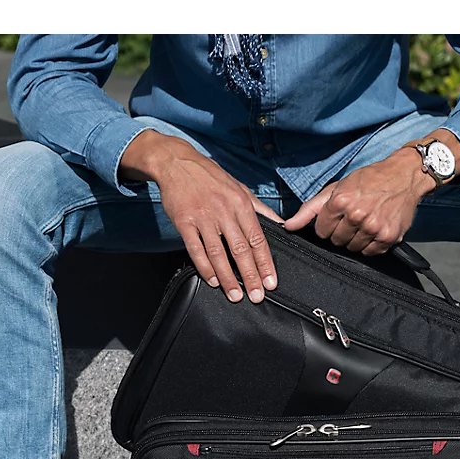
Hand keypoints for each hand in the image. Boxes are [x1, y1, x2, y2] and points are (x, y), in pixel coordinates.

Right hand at [120, 130, 280, 301]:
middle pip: (240, 250)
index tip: (271, 282)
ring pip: (218, 253)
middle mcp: (224, 211)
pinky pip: (195, 249)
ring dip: (227, 277)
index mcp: (241, 204)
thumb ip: (261, 209)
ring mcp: (203, 217)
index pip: (257, 239)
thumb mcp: (240, 188)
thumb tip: (282, 224)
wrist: (177, 163)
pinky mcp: (184, 222)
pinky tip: (212, 281)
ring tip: (235, 295)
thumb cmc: (211, 177)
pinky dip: (204, 267)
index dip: (265, 263)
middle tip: (256, 296)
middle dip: (250, 276)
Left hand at [284, 147, 432, 255]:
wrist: (404, 176)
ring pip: (352, 248)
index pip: (321, 231)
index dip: (327, 224)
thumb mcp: (336, 188)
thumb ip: (310, 208)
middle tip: (353, 218)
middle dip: (341, 232)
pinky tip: (374, 229)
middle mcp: (356, 215)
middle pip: (336, 241)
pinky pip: (370, 252)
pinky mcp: (388, 237)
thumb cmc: (368, 180)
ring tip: (364, 222)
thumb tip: (289, 226)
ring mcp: (373, 227)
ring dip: (356, 238)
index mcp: (340, 201)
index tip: (337, 217)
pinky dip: (370, 244)